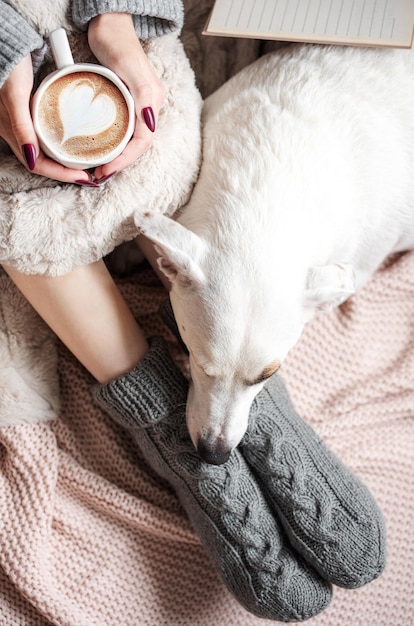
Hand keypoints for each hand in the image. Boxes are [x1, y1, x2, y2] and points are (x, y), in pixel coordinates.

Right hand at [0, 54, 91, 183]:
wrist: (5, 42)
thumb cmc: (8, 66)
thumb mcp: (15, 96)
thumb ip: (22, 127)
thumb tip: (32, 159)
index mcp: (11, 133)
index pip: (38, 166)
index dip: (62, 175)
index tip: (84, 178)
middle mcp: (16, 133)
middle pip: (43, 162)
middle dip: (66, 172)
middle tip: (90, 175)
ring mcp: (22, 123)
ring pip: (45, 152)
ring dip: (64, 161)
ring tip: (85, 164)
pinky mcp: (28, 113)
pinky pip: (45, 136)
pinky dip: (60, 144)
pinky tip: (74, 142)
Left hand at [87, 13, 165, 178]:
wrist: (107, 23)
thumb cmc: (117, 41)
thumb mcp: (130, 68)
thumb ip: (143, 94)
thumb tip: (150, 125)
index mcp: (151, 102)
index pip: (143, 141)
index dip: (126, 159)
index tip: (107, 169)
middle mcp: (147, 107)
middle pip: (137, 145)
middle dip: (121, 163)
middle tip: (100, 175)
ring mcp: (137, 105)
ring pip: (130, 140)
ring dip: (117, 157)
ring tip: (101, 168)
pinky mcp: (125, 102)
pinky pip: (122, 130)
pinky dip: (113, 144)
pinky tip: (101, 149)